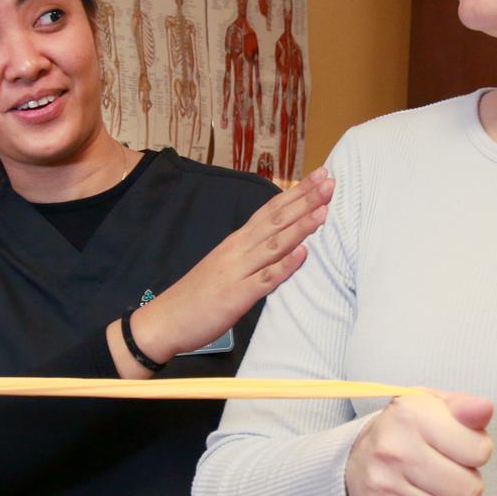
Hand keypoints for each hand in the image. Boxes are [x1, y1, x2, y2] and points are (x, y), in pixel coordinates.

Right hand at [121, 168, 332, 365]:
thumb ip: (251, 253)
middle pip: (276, 220)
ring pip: (274, 244)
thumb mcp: (226, 265)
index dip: (296, 193)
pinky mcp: (237, 296)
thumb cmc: (198, 294)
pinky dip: (284, 266)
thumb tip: (280, 243)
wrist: (166, 319)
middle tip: (329, 181)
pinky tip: (302, 253)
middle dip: (305, 201)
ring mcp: (238, 271)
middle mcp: (238, 250)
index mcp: (236, 241)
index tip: (319, 176)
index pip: (270, 210)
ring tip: (324, 210)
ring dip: (300, 226)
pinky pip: (265, 279)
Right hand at [345, 391, 492, 495]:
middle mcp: (395, 452)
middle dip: (467, 482)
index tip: (462, 445)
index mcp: (411, 417)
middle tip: (450, 470)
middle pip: (468, 490)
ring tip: (433, 484)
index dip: (477, 450)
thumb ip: (464, 407)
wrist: (357, 458)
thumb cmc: (403, 431)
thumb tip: (484, 409)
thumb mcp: (433, 405)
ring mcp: (385, 488)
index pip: (479, 451)